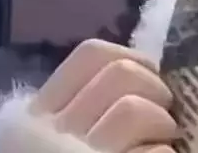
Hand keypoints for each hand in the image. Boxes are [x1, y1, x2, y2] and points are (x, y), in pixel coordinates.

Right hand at [29, 39, 178, 152]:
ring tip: (162, 140)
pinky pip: (153, 152)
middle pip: (119, 74)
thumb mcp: (57, 136)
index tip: (149, 76)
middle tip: (163, 113)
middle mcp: (48, 133)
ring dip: (161, 123)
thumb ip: (82, 104)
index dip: (131, 58)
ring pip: (132, 109)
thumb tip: (139, 70)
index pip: (90, 55)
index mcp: (34, 115)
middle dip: (153, 89)